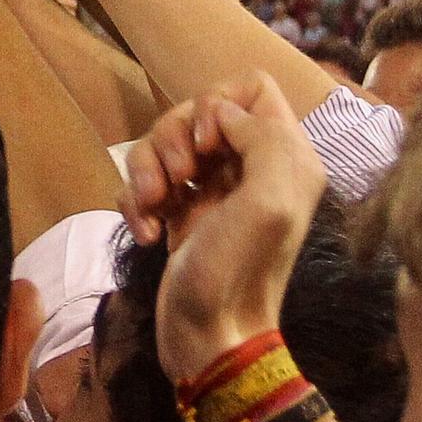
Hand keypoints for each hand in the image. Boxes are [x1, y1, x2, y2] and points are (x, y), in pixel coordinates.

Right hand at [118, 72, 326, 383]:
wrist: (208, 334)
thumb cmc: (242, 268)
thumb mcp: (270, 201)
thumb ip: (262, 139)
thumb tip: (219, 115)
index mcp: (285, 157)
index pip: (252, 86)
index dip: (219, 103)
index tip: (208, 143)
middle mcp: (250, 166)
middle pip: (195, 110)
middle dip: (172, 138)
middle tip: (177, 179)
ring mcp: (211, 189)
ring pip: (163, 141)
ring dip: (147, 171)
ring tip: (153, 208)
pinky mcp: (177, 210)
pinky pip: (144, 179)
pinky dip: (137, 201)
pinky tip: (147, 231)